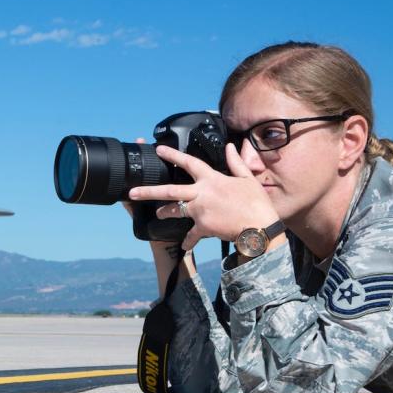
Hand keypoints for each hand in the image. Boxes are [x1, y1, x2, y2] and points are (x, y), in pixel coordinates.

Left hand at [128, 143, 278, 251]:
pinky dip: (188, 240)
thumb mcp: (247, 179)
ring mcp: (200, 210)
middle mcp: (201, 193)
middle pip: (169, 191)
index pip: (189, 163)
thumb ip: (235, 162)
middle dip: (148, 192)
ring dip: (165, 212)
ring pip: (175, 211)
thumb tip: (230, 147)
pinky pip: (191, 234)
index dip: (173, 155)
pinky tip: (185, 246)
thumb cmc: (256, 203)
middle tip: (132, 193)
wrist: (259, 227)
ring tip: (157, 214)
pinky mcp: (202, 226)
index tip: (158, 150)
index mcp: (212, 179)